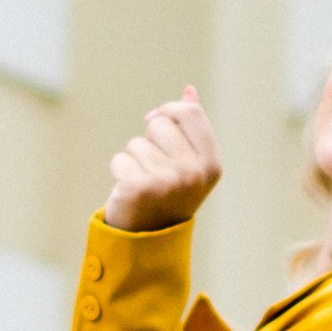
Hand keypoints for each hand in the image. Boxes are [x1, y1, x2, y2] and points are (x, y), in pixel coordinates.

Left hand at [107, 87, 221, 232]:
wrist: (149, 240)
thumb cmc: (168, 195)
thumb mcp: (188, 161)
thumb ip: (190, 126)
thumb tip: (189, 90)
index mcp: (211, 164)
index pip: (189, 112)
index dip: (168, 112)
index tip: (156, 124)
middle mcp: (193, 173)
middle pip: (159, 124)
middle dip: (150, 141)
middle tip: (155, 171)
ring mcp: (167, 181)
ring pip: (136, 143)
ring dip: (133, 160)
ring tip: (143, 184)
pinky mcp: (138, 188)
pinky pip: (120, 159)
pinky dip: (119, 173)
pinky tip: (129, 192)